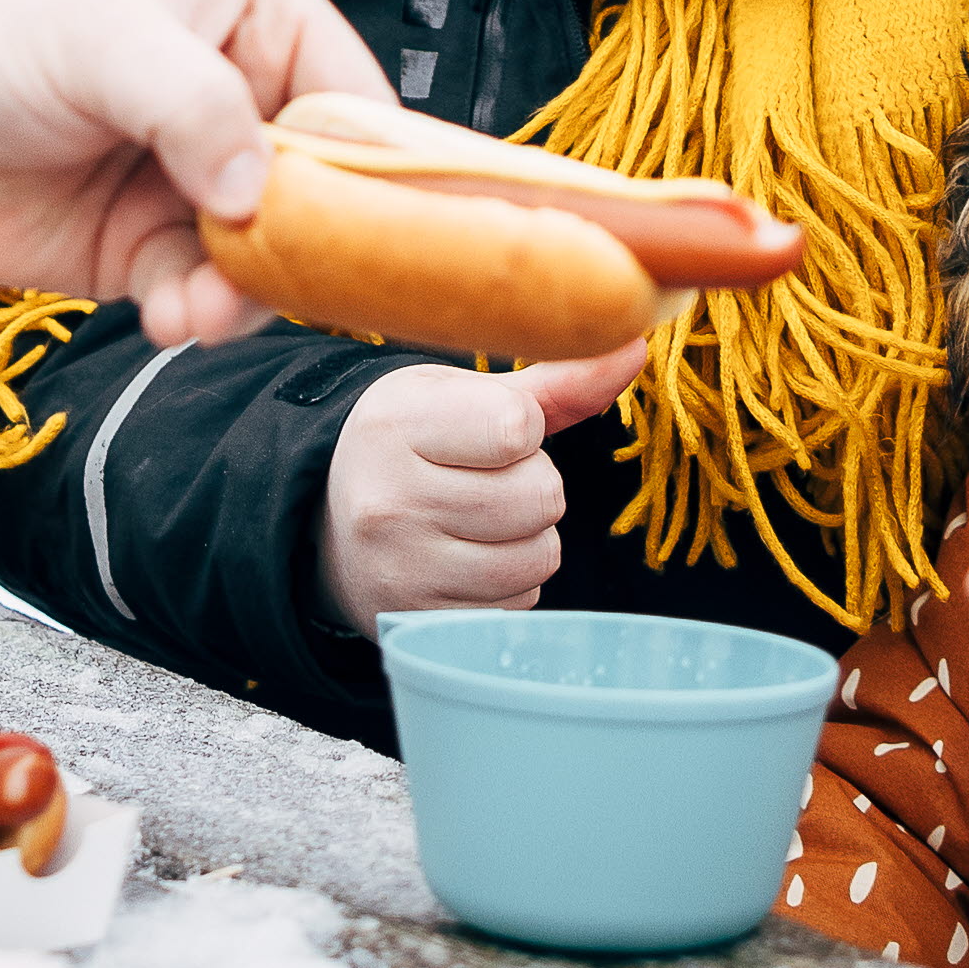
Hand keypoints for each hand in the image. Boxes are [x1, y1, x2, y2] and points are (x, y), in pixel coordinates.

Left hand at [0, 0, 387, 342]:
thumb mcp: (103, 41)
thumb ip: (194, 109)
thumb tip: (261, 195)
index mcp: (257, 20)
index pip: (354, 99)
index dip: (377, 168)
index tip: (385, 233)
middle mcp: (237, 102)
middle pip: (322, 195)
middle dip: (307, 248)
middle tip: (272, 283)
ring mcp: (190, 182)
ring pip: (265, 258)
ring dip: (245, 295)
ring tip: (199, 309)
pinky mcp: (139, 249)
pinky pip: (197, 295)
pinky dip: (192, 315)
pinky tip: (165, 319)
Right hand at [319, 345, 652, 628]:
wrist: (333, 525)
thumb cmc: (417, 445)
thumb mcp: (466, 397)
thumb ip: (556, 379)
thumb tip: (635, 346)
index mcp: (394, 422)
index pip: (517, 427)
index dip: (524, 429)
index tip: (488, 431)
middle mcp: (388, 499)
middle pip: (541, 496)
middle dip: (533, 486)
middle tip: (484, 480)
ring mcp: (401, 569)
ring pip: (539, 556)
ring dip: (529, 538)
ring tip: (478, 521)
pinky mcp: (419, 621)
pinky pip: (518, 604)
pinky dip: (509, 584)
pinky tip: (466, 561)